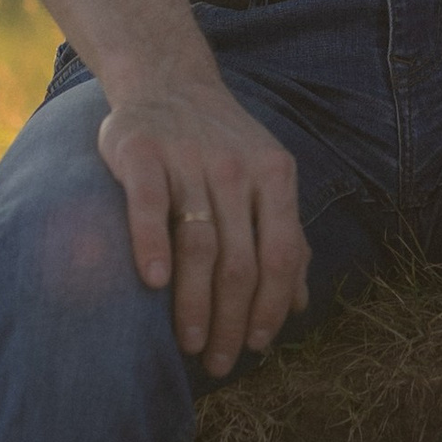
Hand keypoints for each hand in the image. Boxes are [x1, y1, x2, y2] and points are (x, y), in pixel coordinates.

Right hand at [97, 79, 311, 376]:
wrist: (168, 79)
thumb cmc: (221, 144)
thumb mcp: (267, 180)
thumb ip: (285, 237)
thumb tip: (299, 305)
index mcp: (275, 176)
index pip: (281, 255)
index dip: (271, 307)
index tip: (259, 346)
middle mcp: (237, 167)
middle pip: (241, 261)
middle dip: (233, 321)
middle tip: (220, 362)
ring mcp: (189, 159)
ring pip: (200, 243)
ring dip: (196, 302)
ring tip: (191, 344)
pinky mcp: (141, 151)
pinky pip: (149, 203)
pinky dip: (152, 243)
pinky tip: (153, 282)